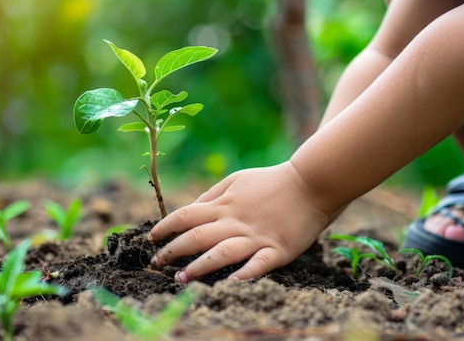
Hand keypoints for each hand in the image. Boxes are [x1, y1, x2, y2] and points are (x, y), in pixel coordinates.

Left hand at [148, 162, 331, 282]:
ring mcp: (256, 236)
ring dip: (199, 267)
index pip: (186, 215)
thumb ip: (212, 196)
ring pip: (221, 253)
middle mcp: (235, 221)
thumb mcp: (237, 180)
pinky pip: (257, 265)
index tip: (152, 238)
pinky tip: (229, 283)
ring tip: (181, 278)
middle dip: (172, 251)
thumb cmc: (271, 181)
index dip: (165, 227)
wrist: (311, 183)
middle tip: (156, 263)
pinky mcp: (277, 250)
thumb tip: (190, 211)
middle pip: (196, 237)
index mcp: (224, 205)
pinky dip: (243, 275)